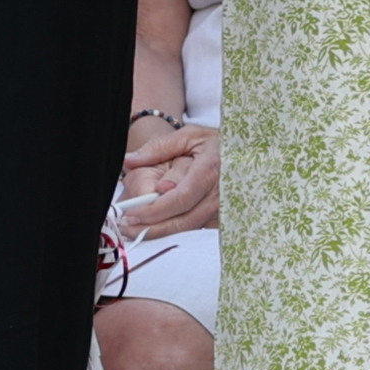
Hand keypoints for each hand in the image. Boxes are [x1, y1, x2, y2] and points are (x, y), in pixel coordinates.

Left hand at [115, 120, 221, 238]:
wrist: (241, 151)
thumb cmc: (214, 142)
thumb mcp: (188, 135)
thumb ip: (157, 148)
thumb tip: (130, 162)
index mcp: (210, 169)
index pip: (180, 199)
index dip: (154, 210)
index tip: (131, 213)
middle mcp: (221, 193)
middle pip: (184, 220)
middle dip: (153, 228)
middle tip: (127, 227)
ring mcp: (225, 208)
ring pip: (191, 229)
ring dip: (163, 234)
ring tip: (137, 230)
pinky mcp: (225, 217)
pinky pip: (199, 230)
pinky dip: (178, 233)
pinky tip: (159, 230)